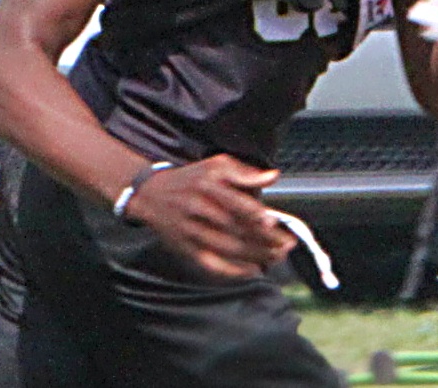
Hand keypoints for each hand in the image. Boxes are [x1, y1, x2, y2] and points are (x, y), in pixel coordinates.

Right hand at [121, 154, 290, 279]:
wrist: (151, 194)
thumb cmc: (191, 178)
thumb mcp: (216, 164)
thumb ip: (246, 172)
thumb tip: (274, 177)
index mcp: (209, 186)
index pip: (237, 204)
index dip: (256, 216)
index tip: (274, 223)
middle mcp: (200, 210)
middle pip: (236, 229)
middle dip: (264, 240)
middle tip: (286, 245)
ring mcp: (192, 232)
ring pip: (227, 248)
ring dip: (255, 256)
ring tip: (276, 258)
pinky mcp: (187, 249)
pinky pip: (212, 264)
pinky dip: (233, 271)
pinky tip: (252, 271)